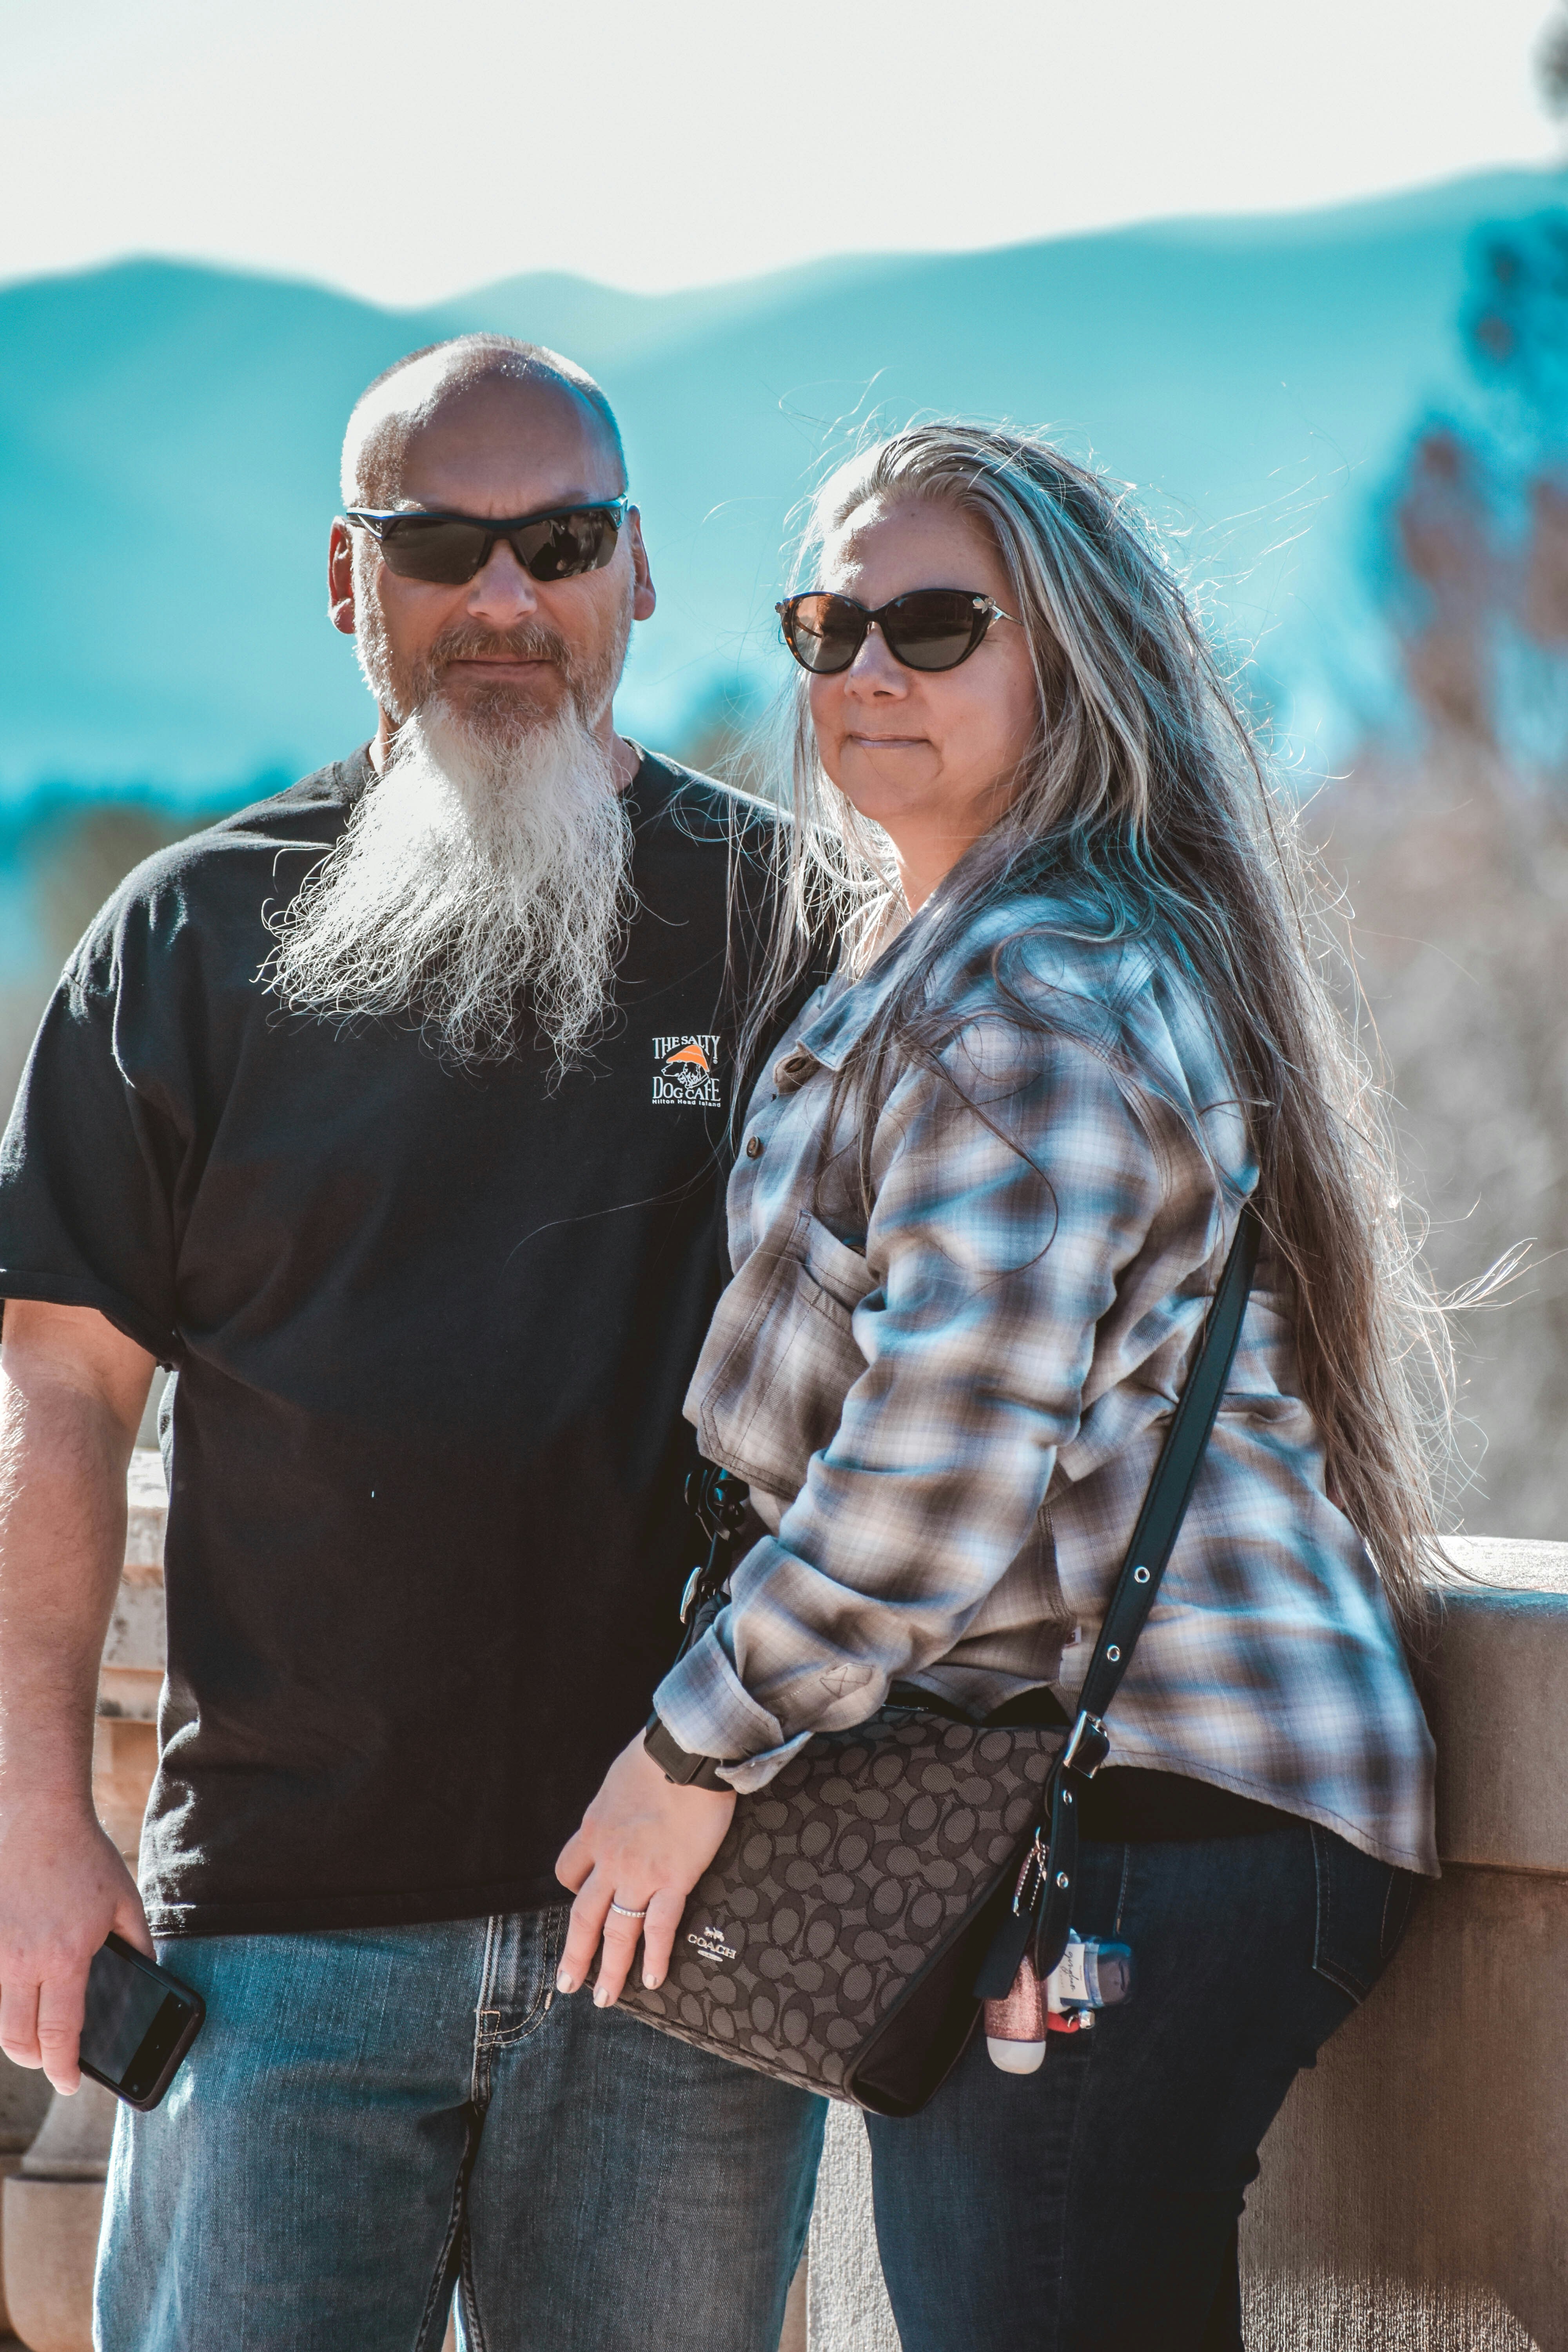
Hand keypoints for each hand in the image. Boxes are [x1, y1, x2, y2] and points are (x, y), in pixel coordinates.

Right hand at [0, 1799, 153, 2092]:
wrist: (38, 1817)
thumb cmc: (86, 1857)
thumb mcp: (125, 1902)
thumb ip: (138, 1945)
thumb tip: (148, 1977)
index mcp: (65, 1957)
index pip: (60, 2035)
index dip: (65, 2069)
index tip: (72, 2083)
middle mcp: (23, 1961)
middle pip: (18, 2040)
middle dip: (36, 2062)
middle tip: (53, 2062)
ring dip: (16, 2037)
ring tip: (37, 2034)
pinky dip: (3, 2003)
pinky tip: (21, 1996)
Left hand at [555, 1734, 734, 2007]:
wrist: (687, 1752)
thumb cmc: (659, 1754)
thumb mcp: (621, 1777)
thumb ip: (620, 1801)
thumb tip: (630, 1803)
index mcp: (594, 1829)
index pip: (570, 1871)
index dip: (576, 1889)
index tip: (582, 1899)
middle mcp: (608, 1858)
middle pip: (583, 1915)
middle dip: (576, 1952)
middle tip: (569, 1981)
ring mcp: (638, 1873)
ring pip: (616, 1931)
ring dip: (609, 1968)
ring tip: (604, 1998)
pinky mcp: (673, 1879)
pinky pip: (659, 1928)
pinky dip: (654, 1957)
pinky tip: (653, 1979)